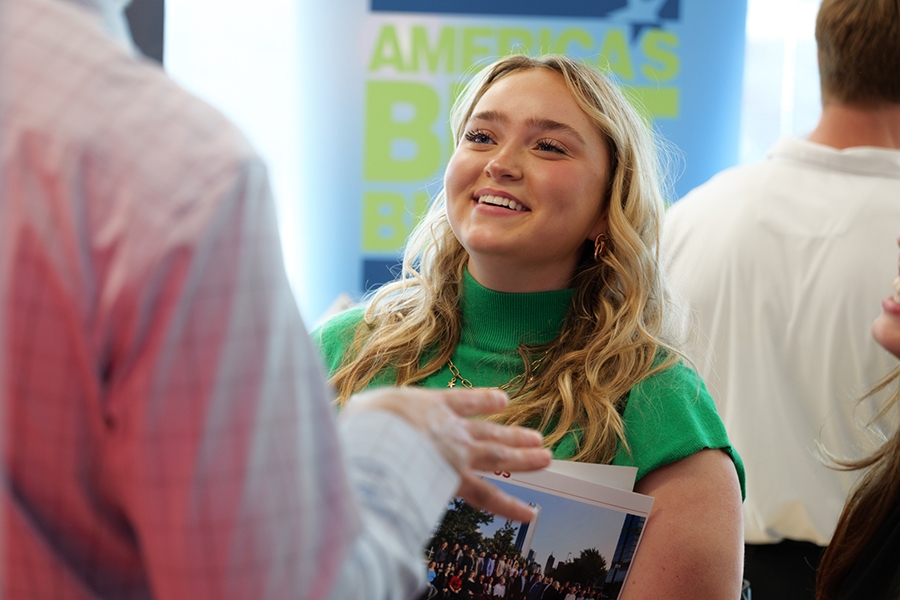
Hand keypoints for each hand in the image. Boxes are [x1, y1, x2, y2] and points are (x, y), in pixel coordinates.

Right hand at [341, 387, 550, 521]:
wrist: (379, 435)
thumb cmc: (365, 421)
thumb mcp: (364, 408)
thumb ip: (365, 411)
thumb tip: (343, 407)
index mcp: (428, 406)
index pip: (462, 402)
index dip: (483, 401)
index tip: (502, 399)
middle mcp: (449, 429)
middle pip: (487, 432)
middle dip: (512, 435)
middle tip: (537, 438)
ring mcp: (457, 455)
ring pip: (498, 456)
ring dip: (524, 458)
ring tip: (547, 458)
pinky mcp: (457, 481)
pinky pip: (489, 497)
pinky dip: (510, 507)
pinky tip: (531, 513)